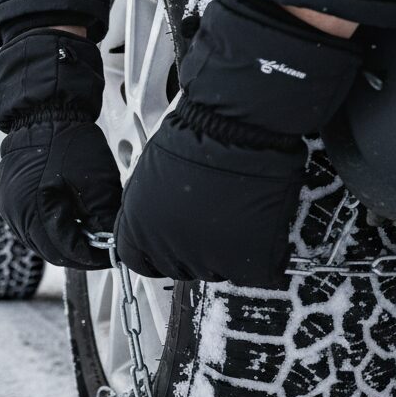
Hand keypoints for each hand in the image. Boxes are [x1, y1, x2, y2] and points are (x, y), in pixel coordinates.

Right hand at [0, 118, 121, 268]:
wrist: (42, 114)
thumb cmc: (67, 140)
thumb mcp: (96, 181)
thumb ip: (104, 216)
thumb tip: (113, 242)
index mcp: (34, 210)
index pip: (66, 250)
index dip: (92, 257)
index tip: (111, 255)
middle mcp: (16, 215)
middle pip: (51, 252)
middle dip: (79, 253)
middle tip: (103, 250)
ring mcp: (10, 210)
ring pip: (40, 244)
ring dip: (65, 244)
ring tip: (89, 236)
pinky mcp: (10, 203)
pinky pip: (31, 229)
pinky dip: (52, 232)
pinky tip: (71, 223)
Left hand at [115, 0, 360, 287]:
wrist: (236, 127)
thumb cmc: (196, 136)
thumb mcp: (150, 177)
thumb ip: (149, 212)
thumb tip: (158, 225)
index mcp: (137, 231)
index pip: (139, 261)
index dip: (157, 250)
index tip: (171, 239)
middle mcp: (167, 251)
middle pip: (179, 268)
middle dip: (192, 248)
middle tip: (210, 219)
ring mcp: (207, 259)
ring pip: (216, 269)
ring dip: (225, 250)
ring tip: (234, 213)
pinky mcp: (246, 261)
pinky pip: (253, 269)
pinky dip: (258, 252)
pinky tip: (256, 223)